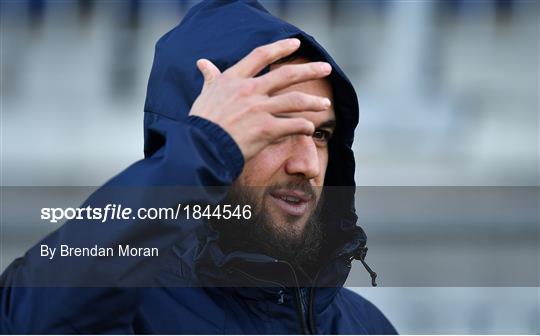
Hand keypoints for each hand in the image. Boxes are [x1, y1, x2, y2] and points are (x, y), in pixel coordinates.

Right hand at [189, 38, 331, 161]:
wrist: (199, 147)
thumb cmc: (201, 123)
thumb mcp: (205, 95)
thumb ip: (210, 78)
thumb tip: (203, 63)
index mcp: (234, 79)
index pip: (261, 55)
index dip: (280, 47)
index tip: (295, 44)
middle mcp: (249, 90)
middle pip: (287, 74)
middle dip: (310, 70)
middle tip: (326, 68)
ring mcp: (259, 110)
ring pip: (295, 101)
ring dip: (313, 102)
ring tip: (325, 103)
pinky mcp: (266, 130)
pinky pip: (293, 125)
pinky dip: (305, 126)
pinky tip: (311, 128)